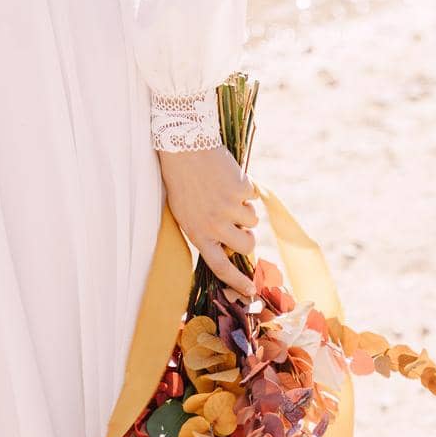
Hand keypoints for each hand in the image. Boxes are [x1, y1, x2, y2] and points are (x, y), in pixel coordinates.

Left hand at [157, 146, 258, 301]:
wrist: (184, 146)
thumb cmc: (182, 180)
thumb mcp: (185, 212)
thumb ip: (204, 231)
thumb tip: (227, 248)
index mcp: (197, 233)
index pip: (219, 267)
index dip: (237, 281)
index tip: (250, 291)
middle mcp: (214, 224)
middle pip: (246, 245)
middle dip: (248, 237)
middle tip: (240, 226)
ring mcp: (229, 207)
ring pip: (252, 221)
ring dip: (244, 209)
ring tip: (225, 192)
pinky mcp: (240, 189)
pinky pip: (253, 197)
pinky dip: (245, 188)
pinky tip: (228, 177)